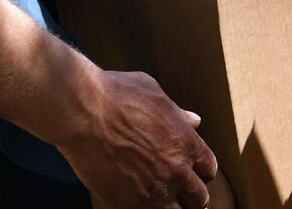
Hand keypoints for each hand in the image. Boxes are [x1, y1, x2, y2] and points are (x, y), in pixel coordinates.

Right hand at [58, 70, 217, 208]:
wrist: (83, 113)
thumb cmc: (116, 95)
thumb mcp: (154, 94)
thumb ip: (177, 113)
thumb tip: (194, 121)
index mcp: (186, 143)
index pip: (208, 169)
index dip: (200, 171)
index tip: (191, 170)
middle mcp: (176, 171)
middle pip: (199, 198)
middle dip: (190, 194)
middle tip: (179, 191)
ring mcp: (153, 191)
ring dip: (170, 206)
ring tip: (158, 200)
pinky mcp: (129, 204)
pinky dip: (143, 208)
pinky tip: (133, 198)